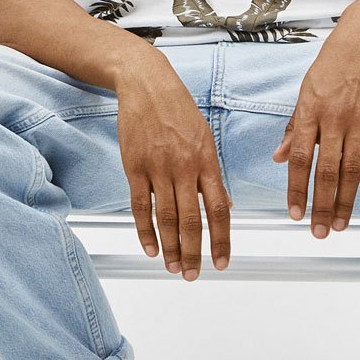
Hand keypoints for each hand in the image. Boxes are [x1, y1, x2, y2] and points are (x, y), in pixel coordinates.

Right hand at [116, 53, 230, 277]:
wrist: (147, 84)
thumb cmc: (178, 110)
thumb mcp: (205, 138)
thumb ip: (212, 174)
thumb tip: (224, 204)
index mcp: (207, 161)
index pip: (219, 209)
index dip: (222, 239)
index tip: (222, 261)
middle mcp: (185, 167)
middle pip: (192, 220)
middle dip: (194, 252)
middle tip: (193, 274)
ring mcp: (158, 168)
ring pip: (167, 218)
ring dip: (171, 247)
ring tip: (173, 268)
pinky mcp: (135, 168)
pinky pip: (141, 206)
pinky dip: (146, 231)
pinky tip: (151, 248)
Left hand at [272, 0, 359, 235]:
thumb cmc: (334, 62)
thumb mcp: (306, 90)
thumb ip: (295, 127)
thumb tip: (280, 158)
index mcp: (310, 111)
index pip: (301, 160)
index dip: (297, 190)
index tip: (294, 215)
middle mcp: (333, 118)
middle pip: (325, 171)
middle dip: (320, 206)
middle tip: (317, 232)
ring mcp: (359, 120)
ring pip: (350, 170)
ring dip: (344, 202)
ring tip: (338, 225)